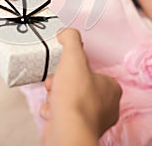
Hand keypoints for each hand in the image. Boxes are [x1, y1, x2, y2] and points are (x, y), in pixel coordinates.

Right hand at [40, 28, 121, 145]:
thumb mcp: (73, 57)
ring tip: (52, 96)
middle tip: (55, 82)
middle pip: (77, 85)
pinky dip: (54, 111)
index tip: (64, 67)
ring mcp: (92, 120)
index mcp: (110, 88)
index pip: (91, 71)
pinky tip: (52, 110)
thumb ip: (71, 39)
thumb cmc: (75, 97)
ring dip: (55, 96)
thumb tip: (66, 33)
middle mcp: (105, 106)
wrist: (66, 128)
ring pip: (68, 99)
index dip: (74, 67)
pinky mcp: (78, 130)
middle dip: (61, 82)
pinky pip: (63, 115)